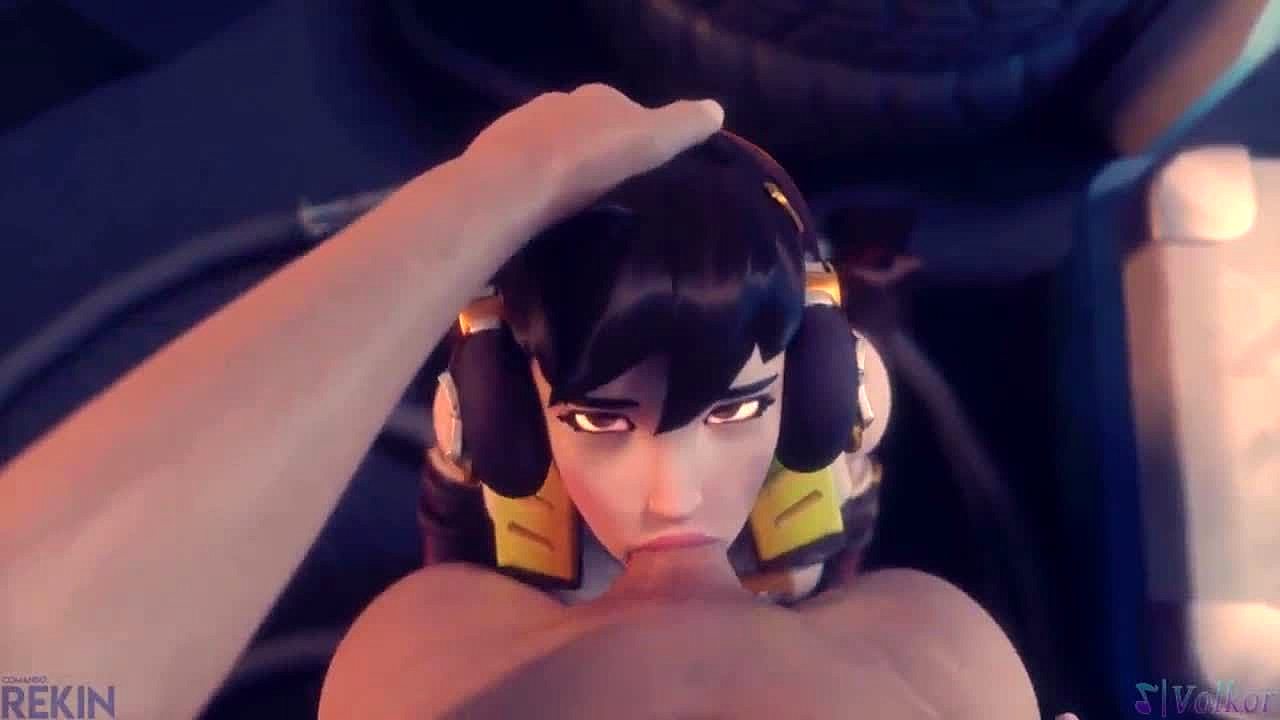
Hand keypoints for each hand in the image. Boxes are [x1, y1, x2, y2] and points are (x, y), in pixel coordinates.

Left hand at [464, 84, 724, 225]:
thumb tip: (717, 110)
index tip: (643, 158)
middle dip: (595, 148)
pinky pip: (524, 171)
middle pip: (584, 125)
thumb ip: (683, 125)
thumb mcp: (652, 141)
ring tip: (576, 201)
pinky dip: (535, 184)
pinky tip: (542, 208)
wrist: (517, 180)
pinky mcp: (496, 160)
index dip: (636, 131)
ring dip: (562, 167)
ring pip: (551, 146)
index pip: (623, 107)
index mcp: (598, 97)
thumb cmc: (591, 158)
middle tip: (610, 183)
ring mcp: (521, 129)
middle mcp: (557, 104)